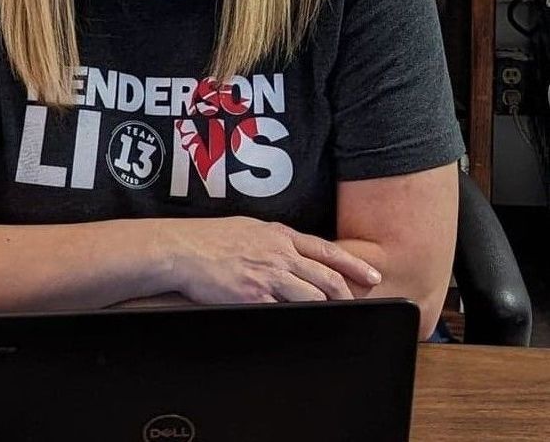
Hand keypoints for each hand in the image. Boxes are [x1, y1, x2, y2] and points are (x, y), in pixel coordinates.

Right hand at [164, 217, 381, 304]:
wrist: (182, 249)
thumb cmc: (208, 238)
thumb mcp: (248, 228)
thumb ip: (272, 240)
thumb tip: (289, 251)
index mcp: (278, 234)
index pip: (326, 249)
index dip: (353, 263)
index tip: (372, 274)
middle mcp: (279, 253)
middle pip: (326, 277)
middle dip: (347, 293)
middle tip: (359, 303)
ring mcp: (268, 276)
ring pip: (312, 297)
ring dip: (325, 309)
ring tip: (333, 318)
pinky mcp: (254, 297)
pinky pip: (284, 313)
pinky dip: (296, 320)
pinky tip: (301, 326)